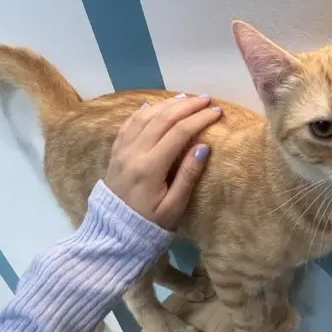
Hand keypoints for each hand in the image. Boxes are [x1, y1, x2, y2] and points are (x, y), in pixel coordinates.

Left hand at [105, 94, 220, 229]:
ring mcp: (122, 150)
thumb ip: (188, 176)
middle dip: (187, 106)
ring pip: (145, 117)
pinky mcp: (116, 152)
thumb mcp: (174, 207)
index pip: (179, 133)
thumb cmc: (150, 223)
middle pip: (162, 119)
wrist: (114, 233)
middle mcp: (134, 152)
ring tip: (186, 98)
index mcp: (150, 167)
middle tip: (207, 99)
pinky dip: (143, 111)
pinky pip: (129, 124)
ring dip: (167, 104)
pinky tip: (153, 105)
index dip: (200, 119)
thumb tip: (203, 147)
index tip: (217, 112)